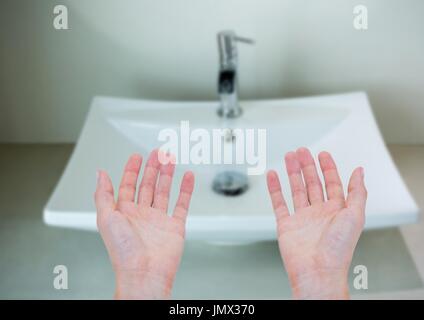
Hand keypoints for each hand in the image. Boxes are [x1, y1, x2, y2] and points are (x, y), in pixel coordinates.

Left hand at [94, 150, 194, 298]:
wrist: (145, 273)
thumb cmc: (123, 252)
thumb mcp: (106, 218)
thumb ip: (103, 194)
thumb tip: (100, 174)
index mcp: (124, 212)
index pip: (128, 184)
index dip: (131, 169)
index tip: (136, 156)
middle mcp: (142, 215)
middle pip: (148, 185)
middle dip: (152, 167)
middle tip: (157, 153)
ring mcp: (159, 220)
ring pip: (164, 191)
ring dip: (167, 174)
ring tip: (170, 159)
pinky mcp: (175, 226)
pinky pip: (182, 204)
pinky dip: (186, 190)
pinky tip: (187, 178)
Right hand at [267, 148, 366, 298]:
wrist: (317, 270)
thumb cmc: (338, 249)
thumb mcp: (355, 215)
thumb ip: (357, 192)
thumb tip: (360, 171)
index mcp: (337, 210)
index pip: (332, 183)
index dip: (328, 167)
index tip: (322, 154)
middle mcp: (319, 212)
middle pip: (312, 183)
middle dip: (307, 166)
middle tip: (302, 151)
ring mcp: (301, 218)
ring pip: (296, 189)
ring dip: (292, 172)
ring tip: (289, 157)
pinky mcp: (286, 224)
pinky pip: (279, 202)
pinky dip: (275, 188)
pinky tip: (273, 176)